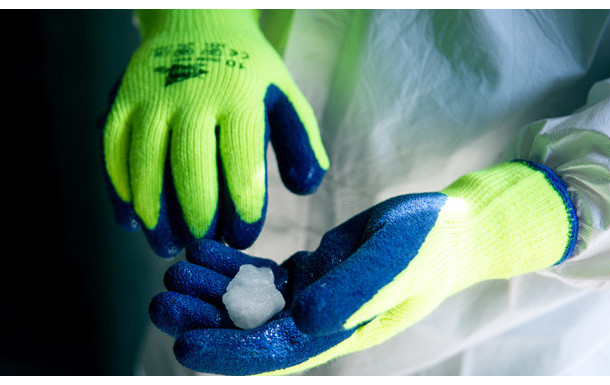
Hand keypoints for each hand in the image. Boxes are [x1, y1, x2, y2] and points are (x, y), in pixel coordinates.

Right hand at [100, 10, 327, 257]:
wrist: (198, 19)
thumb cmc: (248, 72)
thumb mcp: (285, 95)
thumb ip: (301, 142)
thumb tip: (306, 188)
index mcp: (240, 96)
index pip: (242, 162)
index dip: (244, 208)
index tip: (244, 238)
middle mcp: (192, 94)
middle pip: (190, 168)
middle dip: (198, 217)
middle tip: (204, 245)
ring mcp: (151, 97)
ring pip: (145, 165)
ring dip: (154, 214)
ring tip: (166, 246)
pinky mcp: (120, 101)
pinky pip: (112, 151)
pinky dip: (119, 190)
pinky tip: (131, 220)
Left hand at [150, 161, 577, 374]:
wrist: (448, 229)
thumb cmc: (427, 245)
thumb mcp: (394, 261)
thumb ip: (350, 290)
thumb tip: (301, 315)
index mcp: (336, 330)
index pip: (272, 352)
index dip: (226, 352)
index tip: (181, 342)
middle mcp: (317, 321)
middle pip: (247, 330)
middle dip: (202, 318)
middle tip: (160, 298)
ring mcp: (311, 298)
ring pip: (248, 302)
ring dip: (209, 289)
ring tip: (173, 269)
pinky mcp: (309, 272)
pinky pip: (260, 275)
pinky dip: (231, 265)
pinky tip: (203, 250)